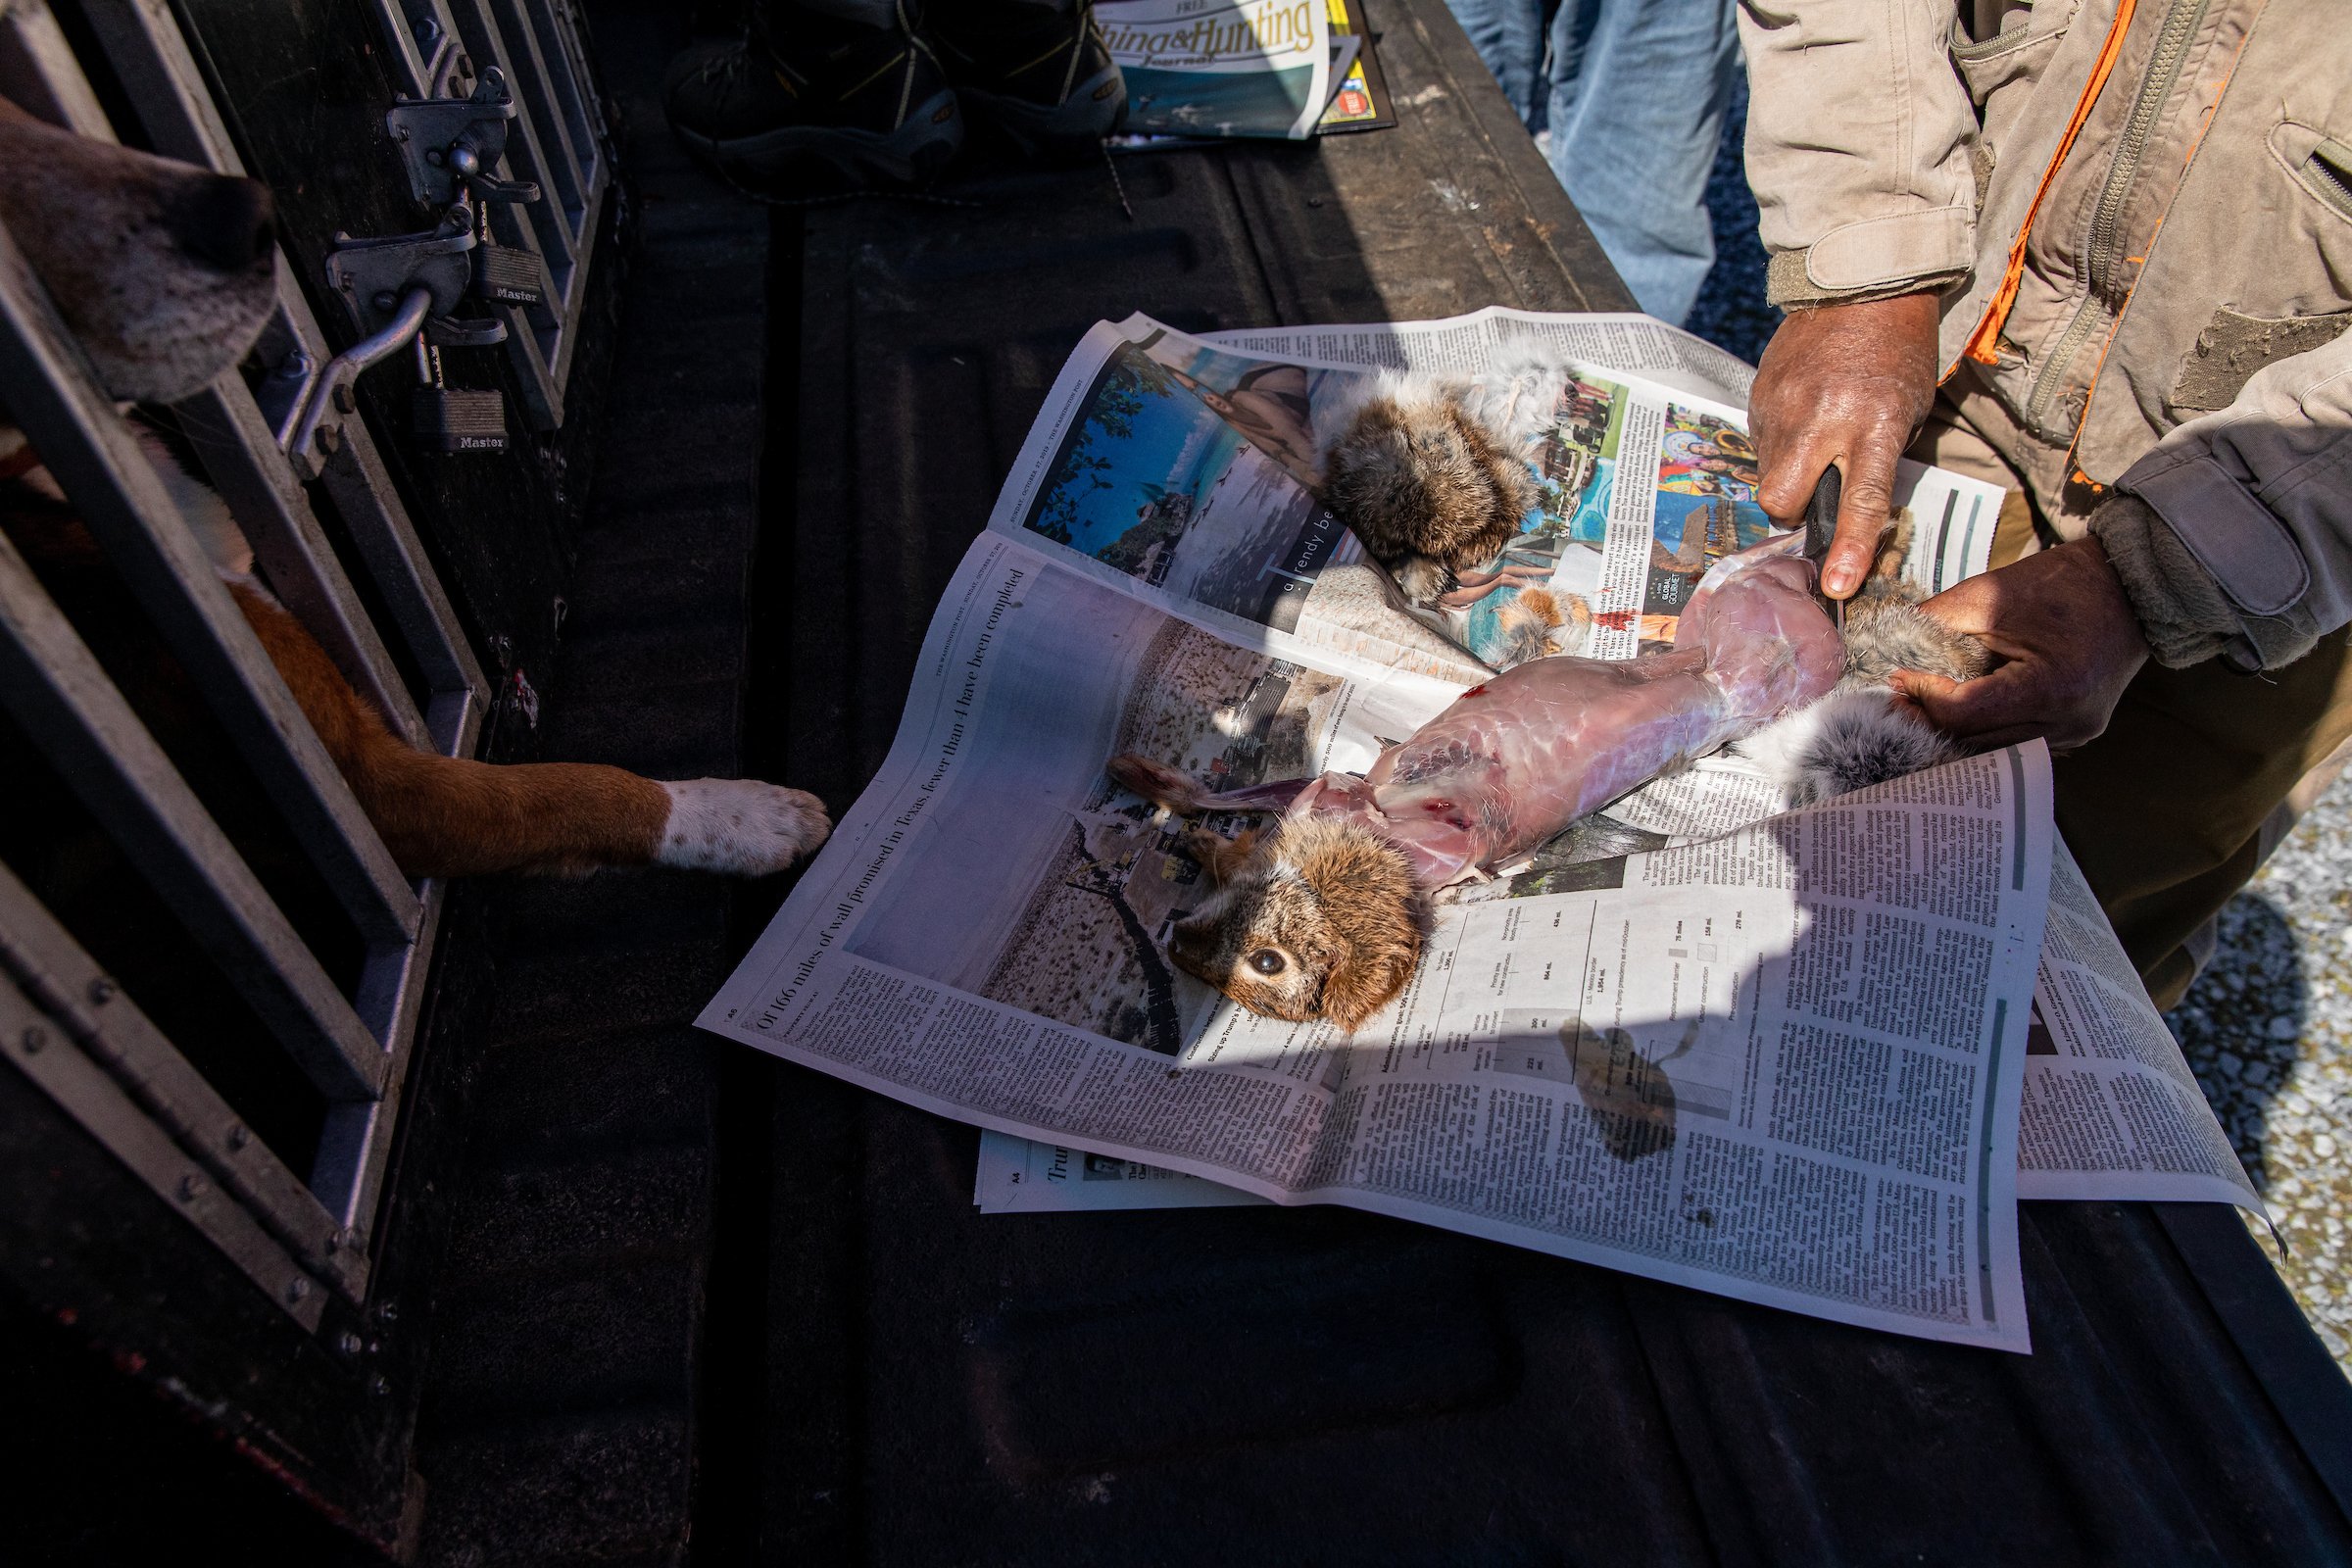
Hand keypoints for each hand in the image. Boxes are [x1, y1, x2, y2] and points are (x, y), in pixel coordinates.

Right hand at [1750, 292, 1942, 597]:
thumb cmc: (1897, 354)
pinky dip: (1779, 441)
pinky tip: (1801, 414)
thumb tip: (1846, 511)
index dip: (1848, 547)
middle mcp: (1823, 417)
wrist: (1861, 286)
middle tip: (1809, 495)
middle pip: (1782, 498)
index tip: (1837, 585)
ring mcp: (1784, 405)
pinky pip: (1761, 441)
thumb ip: (1876, 460)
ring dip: (1788, 472)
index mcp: (1873, 422)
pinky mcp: (1759, 392)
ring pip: (1768, 474)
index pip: (1860, 499)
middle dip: (1791, 510)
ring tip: (1814, 438)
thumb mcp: (1905, 410)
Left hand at [1888, 539, 2149, 751]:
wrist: (2131, 587)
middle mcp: (2068, 722)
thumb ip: (1936, 622)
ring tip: (1921, 707)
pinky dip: (1985, 731)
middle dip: (1930, 720)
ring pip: (1994, 749)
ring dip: (1955, 731)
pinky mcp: (2077, 732)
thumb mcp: (1991, 593)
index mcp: (2051, 687)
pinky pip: (2017, 742)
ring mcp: (2076, 733)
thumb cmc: (2063, 585)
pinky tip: (1959, 714)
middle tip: (1895, 700)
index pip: (1965, 713)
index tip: (1897, 677)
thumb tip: (1890, 645)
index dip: (1923, 697)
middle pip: (1976, 740)